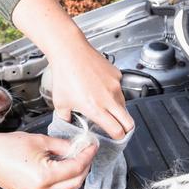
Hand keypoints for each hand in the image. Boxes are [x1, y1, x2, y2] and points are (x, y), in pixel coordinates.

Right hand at [0, 128, 95, 188]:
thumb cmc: (3, 148)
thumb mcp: (39, 141)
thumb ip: (62, 146)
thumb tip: (77, 147)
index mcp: (45, 177)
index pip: (76, 168)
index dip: (87, 156)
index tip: (91, 146)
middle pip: (76, 182)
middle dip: (85, 166)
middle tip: (87, 152)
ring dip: (75, 174)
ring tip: (75, 158)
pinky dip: (63, 180)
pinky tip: (62, 167)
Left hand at [12, 0, 133, 139]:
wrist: (70, 51)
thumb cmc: (64, 74)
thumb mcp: (60, 103)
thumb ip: (65, 118)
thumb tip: (68, 124)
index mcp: (95, 108)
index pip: (116, 130)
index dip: (118, 137)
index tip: (115, 137)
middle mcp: (108, 98)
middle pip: (129, 122)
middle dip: (125, 128)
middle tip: (119, 129)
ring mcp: (114, 86)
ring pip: (124, 105)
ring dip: (117, 110)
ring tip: (103, 104)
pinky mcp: (116, 75)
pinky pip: (119, 89)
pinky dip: (113, 92)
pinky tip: (100, 88)